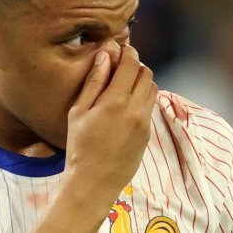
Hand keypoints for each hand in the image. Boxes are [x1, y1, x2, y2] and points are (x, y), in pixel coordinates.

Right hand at [64, 42, 157, 198]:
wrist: (94, 182)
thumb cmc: (80, 147)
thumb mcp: (79, 111)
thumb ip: (94, 81)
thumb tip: (105, 55)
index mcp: (116, 101)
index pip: (132, 64)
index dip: (128, 52)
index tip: (121, 49)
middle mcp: (136, 109)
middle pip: (147, 74)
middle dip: (136, 66)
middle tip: (121, 68)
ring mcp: (145, 122)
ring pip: (153, 90)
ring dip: (141, 82)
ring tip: (124, 87)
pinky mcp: (148, 134)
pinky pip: (150, 107)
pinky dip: (142, 99)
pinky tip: (126, 107)